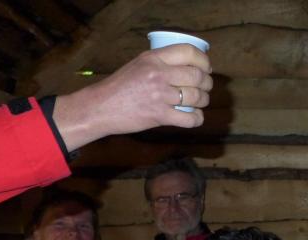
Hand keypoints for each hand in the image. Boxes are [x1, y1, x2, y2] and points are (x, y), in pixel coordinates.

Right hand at [53, 44, 213, 150]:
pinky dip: (197, 119)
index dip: (204, 60)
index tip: (206, 68)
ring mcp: (160, 96)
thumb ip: (161, 63)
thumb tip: (188, 65)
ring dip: (204, 101)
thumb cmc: (121, 86)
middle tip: (206, 87)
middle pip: (197, 76)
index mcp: (153, 58)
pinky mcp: (160, 116)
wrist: (101, 107)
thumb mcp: (139, 64)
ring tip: (200, 102)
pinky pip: (190, 118)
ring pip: (197, 97)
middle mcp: (158, 74)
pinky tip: (195, 116)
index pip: (188, 51)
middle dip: (207, 83)